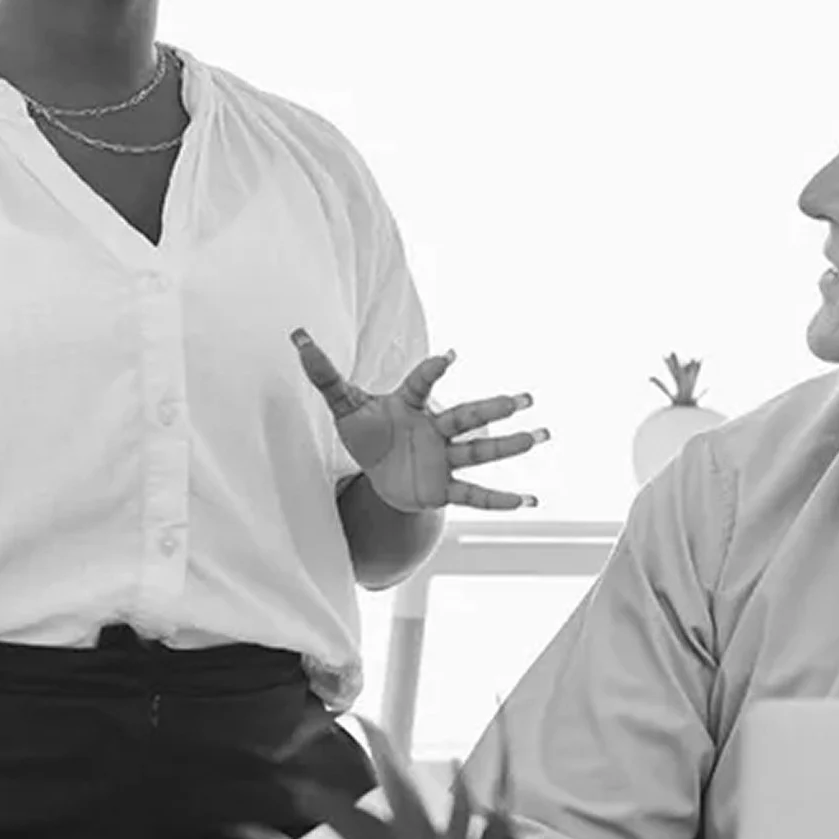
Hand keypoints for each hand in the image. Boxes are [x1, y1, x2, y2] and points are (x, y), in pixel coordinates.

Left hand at [290, 335, 543, 512]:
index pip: (421, 384)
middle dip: (494, 409)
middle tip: (526, 398)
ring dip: (509, 446)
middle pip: (465, 418)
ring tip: (542, 435)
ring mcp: (443, 459)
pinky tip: (531, 502)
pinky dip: (500, 500)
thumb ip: (325, 374)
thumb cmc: (368, 433)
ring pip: (478, 452)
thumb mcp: (344, 406)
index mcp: (410, 405)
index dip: (432, 372)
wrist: (379, 475)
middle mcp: (434, 429)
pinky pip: (474, 494)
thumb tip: (297, 337)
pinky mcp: (443, 488)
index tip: (449, 357)